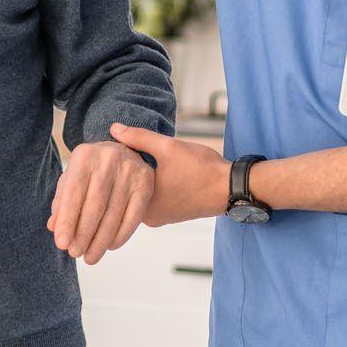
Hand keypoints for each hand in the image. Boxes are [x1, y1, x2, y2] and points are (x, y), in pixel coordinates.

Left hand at [46, 140, 155, 264]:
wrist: (122, 151)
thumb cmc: (91, 171)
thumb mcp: (72, 179)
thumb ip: (61, 202)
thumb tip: (54, 228)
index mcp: (84, 155)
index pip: (73, 192)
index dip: (67, 220)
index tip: (61, 244)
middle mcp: (108, 158)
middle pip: (95, 205)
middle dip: (84, 234)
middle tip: (75, 254)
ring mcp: (130, 170)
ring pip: (114, 213)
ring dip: (101, 240)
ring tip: (90, 257)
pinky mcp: (146, 183)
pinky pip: (133, 215)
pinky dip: (121, 235)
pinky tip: (110, 246)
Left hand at [110, 125, 230, 225]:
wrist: (231, 188)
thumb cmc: (201, 168)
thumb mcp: (167, 147)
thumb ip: (139, 137)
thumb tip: (114, 128)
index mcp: (144, 204)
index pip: (118, 182)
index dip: (119, 162)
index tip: (120, 148)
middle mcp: (148, 217)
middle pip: (128, 189)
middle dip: (129, 170)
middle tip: (130, 150)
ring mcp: (160, 218)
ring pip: (141, 194)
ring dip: (142, 178)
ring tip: (145, 158)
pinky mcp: (171, 216)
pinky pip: (153, 199)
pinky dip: (153, 186)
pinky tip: (158, 171)